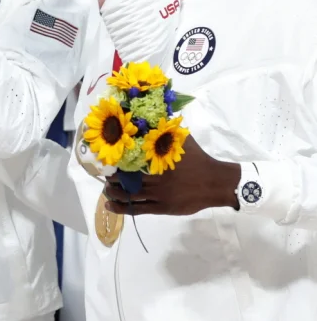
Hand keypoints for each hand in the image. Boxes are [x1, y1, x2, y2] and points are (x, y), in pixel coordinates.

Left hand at [103, 136, 240, 214]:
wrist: (216, 182)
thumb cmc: (199, 159)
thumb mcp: (183, 140)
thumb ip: (166, 130)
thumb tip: (155, 111)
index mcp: (157, 161)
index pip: (128, 162)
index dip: (114, 162)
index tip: (105, 160)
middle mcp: (154, 179)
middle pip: (125, 180)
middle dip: (111, 178)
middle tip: (104, 175)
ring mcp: (157, 195)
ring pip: (128, 196)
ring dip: (113, 193)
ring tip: (106, 189)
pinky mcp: (161, 208)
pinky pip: (137, 209)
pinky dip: (122, 208)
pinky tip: (109, 206)